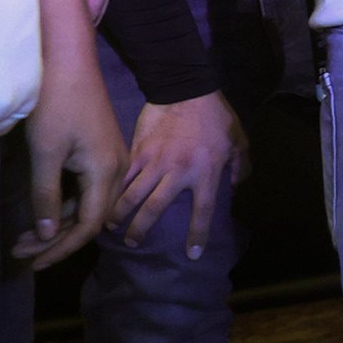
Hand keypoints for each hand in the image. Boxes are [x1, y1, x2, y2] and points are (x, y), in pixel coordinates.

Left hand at [13, 48, 125, 268]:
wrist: (69, 60)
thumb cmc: (55, 103)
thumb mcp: (45, 153)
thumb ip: (46, 197)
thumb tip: (46, 234)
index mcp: (106, 172)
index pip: (87, 225)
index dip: (61, 248)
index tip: (33, 264)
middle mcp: (116, 170)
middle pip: (89, 219)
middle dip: (55, 240)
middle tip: (21, 252)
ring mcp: (110, 160)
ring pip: (85, 204)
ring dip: (56, 223)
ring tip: (24, 238)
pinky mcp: (100, 151)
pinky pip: (85, 188)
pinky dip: (62, 204)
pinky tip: (41, 211)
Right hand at [110, 91, 245, 259]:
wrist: (186, 88)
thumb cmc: (216, 115)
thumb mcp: (238, 140)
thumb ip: (240, 165)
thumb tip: (235, 185)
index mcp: (205, 172)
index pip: (202, 212)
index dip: (196, 236)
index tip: (191, 255)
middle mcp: (178, 172)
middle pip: (155, 209)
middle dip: (141, 229)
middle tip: (133, 243)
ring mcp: (155, 161)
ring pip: (132, 194)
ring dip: (119, 213)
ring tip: (110, 226)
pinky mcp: (138, 149)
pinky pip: (123, 174)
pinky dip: (113, 188)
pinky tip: (103, 198)